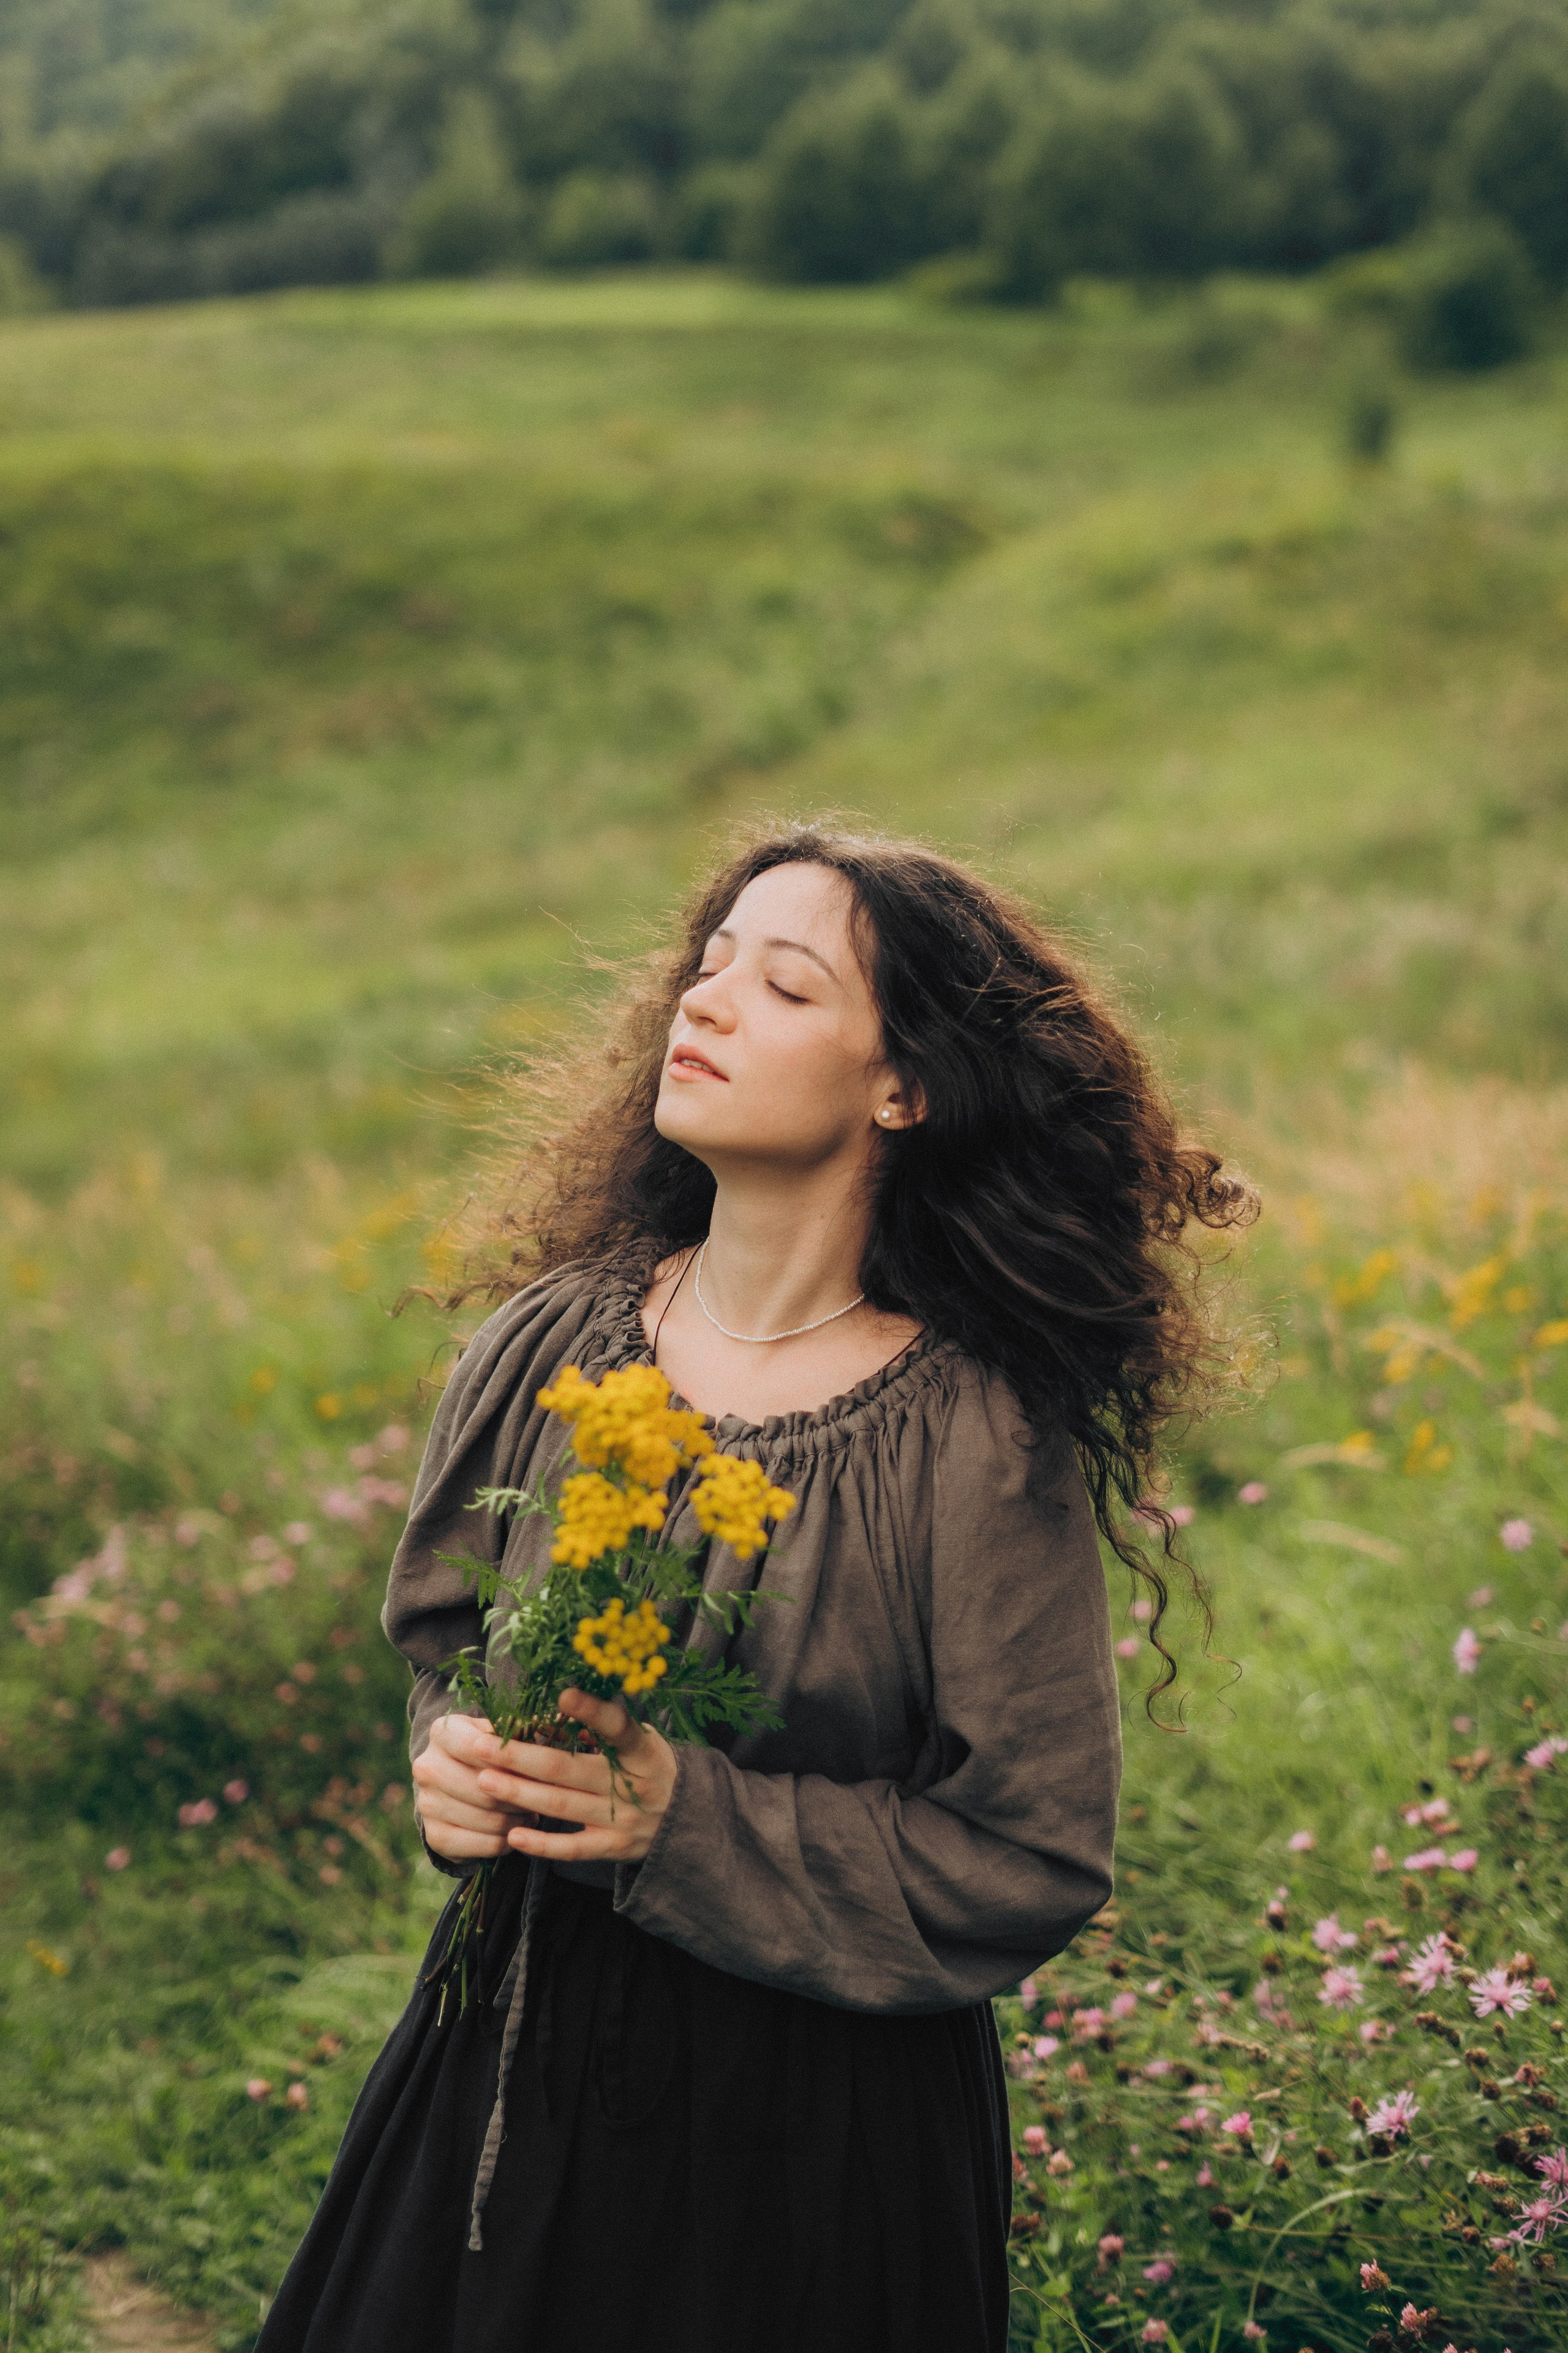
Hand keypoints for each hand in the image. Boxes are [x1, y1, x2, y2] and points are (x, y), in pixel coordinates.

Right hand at [412, 1712, 530, 1862]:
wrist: (459, 1788)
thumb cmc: (491, 1755)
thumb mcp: (502, 1736)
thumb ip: (522, 1732)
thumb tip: (553, 1729)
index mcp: (442, 1733)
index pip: (476, 1747)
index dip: (509, 1759)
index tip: (534, 1766)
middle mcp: (427, 1767)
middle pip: (483, 1787)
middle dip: (518, 1794)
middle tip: (542, 1797)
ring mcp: (427, 1804)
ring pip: (487, 1818)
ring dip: (516, 1820)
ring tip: (531, 1813)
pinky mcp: (435, 1836)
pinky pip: (482, 1844)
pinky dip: (506, 1841)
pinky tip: (516, 1832)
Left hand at [479, 1688, 676, 1866]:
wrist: (687, 1820)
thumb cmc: (650, 1767)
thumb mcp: (640, 1741)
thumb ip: (602, 1730)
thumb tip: (551, 1716)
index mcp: (642, 1750)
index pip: (619, 1727)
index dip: (592, 1712)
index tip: (562, 1695)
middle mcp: (633, 1785)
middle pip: (570, 1769)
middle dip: (521, 1757)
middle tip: (482, 1747)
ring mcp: (622, 1820)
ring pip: (562, 1806)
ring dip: (520, 1793)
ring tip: (484, 1781)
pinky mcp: (613, 1848)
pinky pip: (572, 1849)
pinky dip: (541, 1844)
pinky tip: (513, 1834)